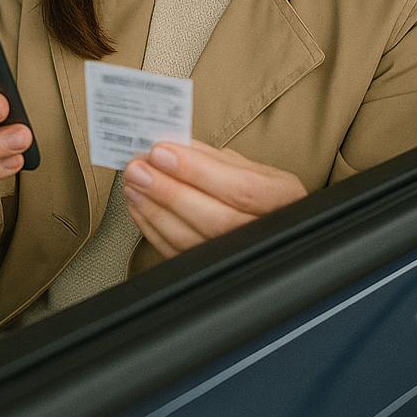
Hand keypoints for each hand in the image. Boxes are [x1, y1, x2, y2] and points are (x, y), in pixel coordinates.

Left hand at [123, 140, 306, 258]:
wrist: (270, 223)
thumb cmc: (259, 191)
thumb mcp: (251, 168)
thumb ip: (213, 158)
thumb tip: (172, 147)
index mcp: (284, 200)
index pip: (241, 188)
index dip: (197, 171)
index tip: (161, 152)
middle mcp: (267, 234)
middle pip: (215, 219)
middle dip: (169, 192)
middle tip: (138, 169)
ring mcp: (239, 258)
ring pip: (192, 240)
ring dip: (155, 209)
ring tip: (133, 183)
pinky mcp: (211, 270)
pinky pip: (178, 253)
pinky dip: (153, 228)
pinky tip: (139, 204)